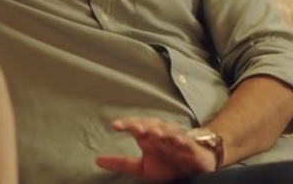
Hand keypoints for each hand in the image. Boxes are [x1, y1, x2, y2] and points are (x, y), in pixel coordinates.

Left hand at [96, 117, 216, 181]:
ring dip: (160, 130)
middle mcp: (161, 135)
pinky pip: (185, 141)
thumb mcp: (141, 167)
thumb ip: (121, 163)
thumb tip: (97, 160)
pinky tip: (176, 140)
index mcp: (148, 138)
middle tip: (135, 128)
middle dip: (143, 125)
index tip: (114, 126)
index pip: (136, 127)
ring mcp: (175, 139)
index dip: (126, 125)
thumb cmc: (166, 163)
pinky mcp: (189, 147)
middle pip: (151, 125)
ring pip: (168, 130)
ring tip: (152, 132)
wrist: (194, 168)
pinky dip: (180, 140)